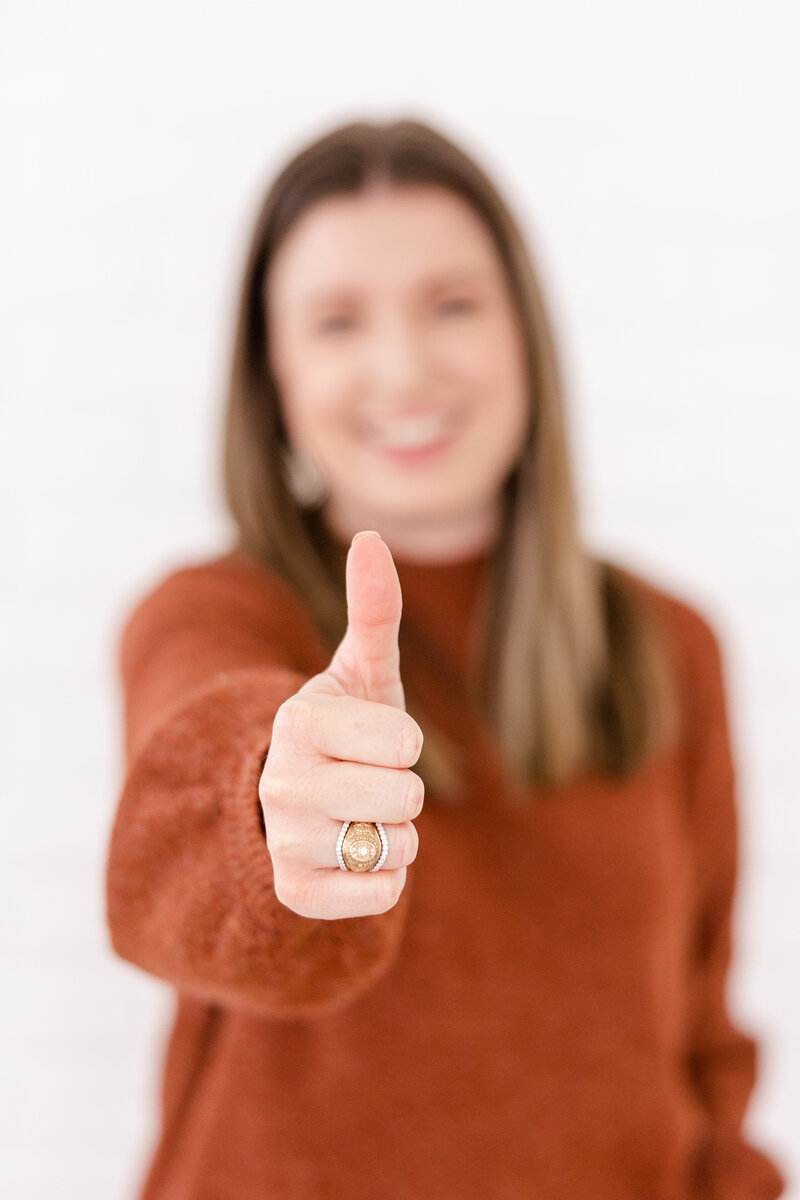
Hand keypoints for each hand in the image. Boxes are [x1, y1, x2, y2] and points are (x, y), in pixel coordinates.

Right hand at [259, 531, 423, 918]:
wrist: (302, 802)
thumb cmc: (347, 729)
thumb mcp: (364, 671)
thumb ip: (374, 609)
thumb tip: (370, 537)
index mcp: (296, 720)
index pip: (405, 741)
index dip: (403, 741)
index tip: (373, 740)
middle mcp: (279, 783)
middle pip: (405, 797)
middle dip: (403, 790)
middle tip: (367, 781)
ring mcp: (283, 842)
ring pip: (398, 847)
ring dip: (395, 834)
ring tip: (358, 817)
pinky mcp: (295, 893)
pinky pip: (383, 893)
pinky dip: (384, 879)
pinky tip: (352, 856)